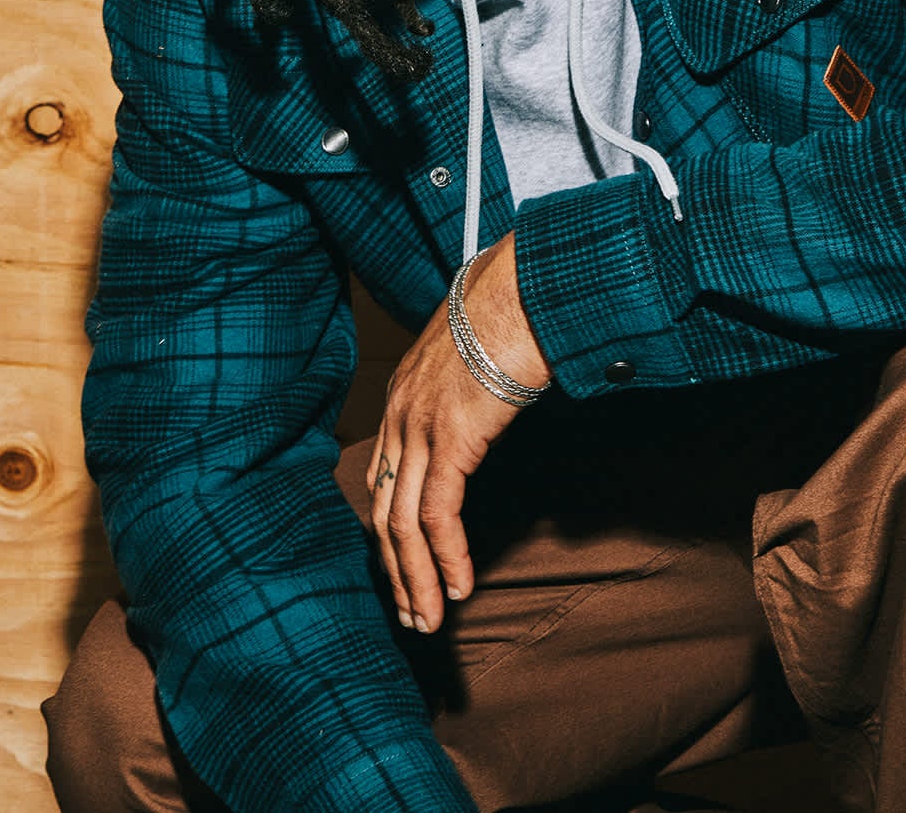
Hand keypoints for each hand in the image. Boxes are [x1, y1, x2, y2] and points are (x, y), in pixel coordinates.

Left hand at [366, 232, 549, 634]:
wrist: (523, 286)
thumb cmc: (513, 306)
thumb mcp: (478, 349)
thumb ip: (473, 383)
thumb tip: (494, 395)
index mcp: (403, 393)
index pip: (383, 476)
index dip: (390, 527)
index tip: (404, 565)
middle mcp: (400, 413)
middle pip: (382, 508)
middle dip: (395, 568)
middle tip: (411, 611)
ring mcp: (420, 427)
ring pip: (401, 524)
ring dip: (417, 579)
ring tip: (430, 619)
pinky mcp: (450, 440)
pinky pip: (439, 516)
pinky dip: (447, 560)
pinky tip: (459, 588)